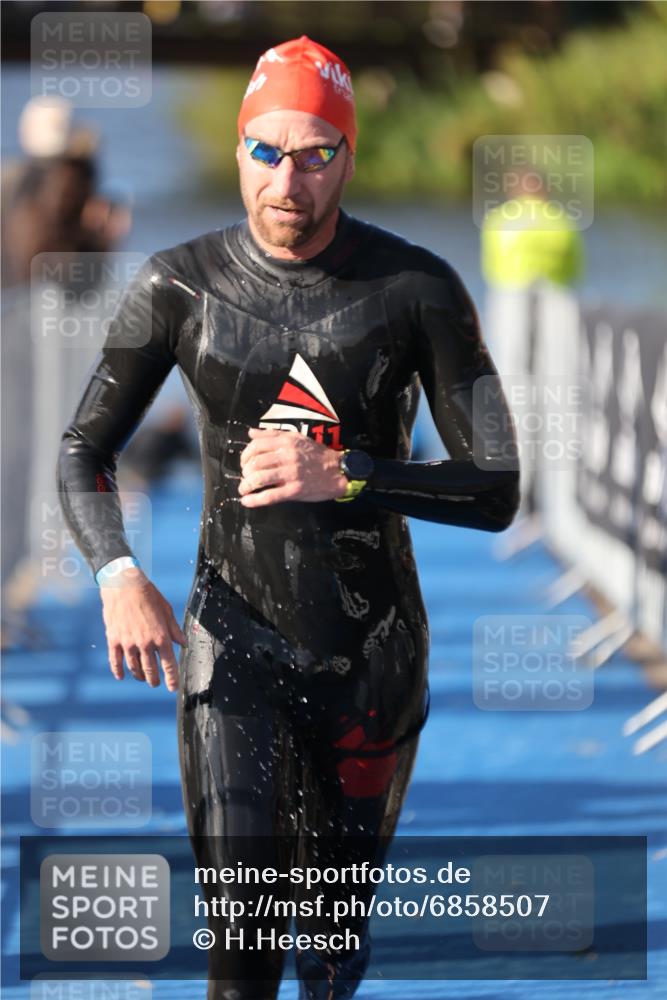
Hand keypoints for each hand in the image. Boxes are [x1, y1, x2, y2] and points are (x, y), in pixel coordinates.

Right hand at [99, 567, 186, 690]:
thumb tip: (183, 643)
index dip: (171, 678)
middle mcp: (145, 643)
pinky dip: (118, 670)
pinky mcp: (114, 640)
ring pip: (134, 668)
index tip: (173, 688)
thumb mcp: (167, 611)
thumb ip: (175, 630)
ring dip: (139, 676)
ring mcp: (128, 643)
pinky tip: (122, 676)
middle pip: (151, 670)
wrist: (124, 585)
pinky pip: (116, 661)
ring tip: (142, 678)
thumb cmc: (148, 595)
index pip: (168, 664)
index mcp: (161, 637)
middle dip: (154, 679)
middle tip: (156, 683)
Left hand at [238, 427, 348, 507]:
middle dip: (245, 471)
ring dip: (246, 485)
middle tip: (246, 476)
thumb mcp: (296, 438)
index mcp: (286, 443)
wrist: (338, 471)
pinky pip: (270, 496)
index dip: (245, 455)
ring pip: (259, 479)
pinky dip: (255, 500)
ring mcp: (290, 474)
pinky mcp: (294, 491)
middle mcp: (287, 457)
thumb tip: (251, 433)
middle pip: (255, 463)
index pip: (256, 446)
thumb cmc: (317, 455)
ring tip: (244, 488)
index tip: (245, 462)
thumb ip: (272, 435)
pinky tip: (247, 501)